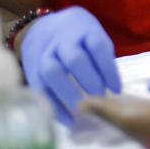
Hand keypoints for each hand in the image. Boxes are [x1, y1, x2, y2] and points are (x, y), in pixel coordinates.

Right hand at [21, 6, 120, 124]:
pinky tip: (68, 120)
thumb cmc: (78, 37)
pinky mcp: (33, 69)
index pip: (97, 47)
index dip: (108, 69)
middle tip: (100, 96)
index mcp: (84, 29)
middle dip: (89, 79)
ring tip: (84, 108)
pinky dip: (54, 106)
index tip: (117, 89)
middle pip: (74, 58)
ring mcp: (45, 54)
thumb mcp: (93, 36)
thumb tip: (114, 88)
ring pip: (52, 71)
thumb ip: (102, 57)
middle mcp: (63, 40)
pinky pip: (40, 88)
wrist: (42, 28)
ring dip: (69, 92)